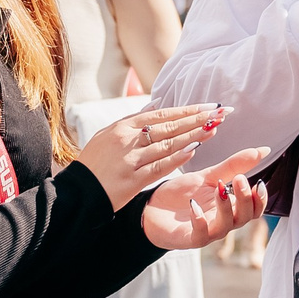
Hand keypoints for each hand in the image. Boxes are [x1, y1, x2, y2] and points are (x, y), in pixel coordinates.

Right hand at [84, 104, 226, 209]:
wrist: (77, 192)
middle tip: (221, 112)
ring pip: (168, 144)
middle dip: (198, 118)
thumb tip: (156, 106)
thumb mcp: (107, 136)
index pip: (161, 114)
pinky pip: (159, 166)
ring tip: (214, 128)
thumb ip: (132, 122)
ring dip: (194, 135)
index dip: (187, 109)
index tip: (209, 105)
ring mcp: (130, 159)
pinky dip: (177, 158)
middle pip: (169, 126)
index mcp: (122, 127)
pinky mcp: (132, 179)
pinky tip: (194, 150)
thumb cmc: (93, 164)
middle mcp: (127, 139)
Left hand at [139, 148, 272, 250]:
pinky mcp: (189, 238)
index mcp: (231, 208)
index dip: (260, 198)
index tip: (259, 182)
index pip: (255, 208)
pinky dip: (199, 220)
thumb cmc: (183, 194)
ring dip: (225, 207)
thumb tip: (263, 150)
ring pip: (225, 226)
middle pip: (244, 217)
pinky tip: (194, 204)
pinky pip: (200, 235)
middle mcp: (223, 222)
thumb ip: (234, 166)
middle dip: (245, 199)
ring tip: (218, 189)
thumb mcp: (209, 176)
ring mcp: (207, 232)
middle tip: (238, 179)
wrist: (152, 208)